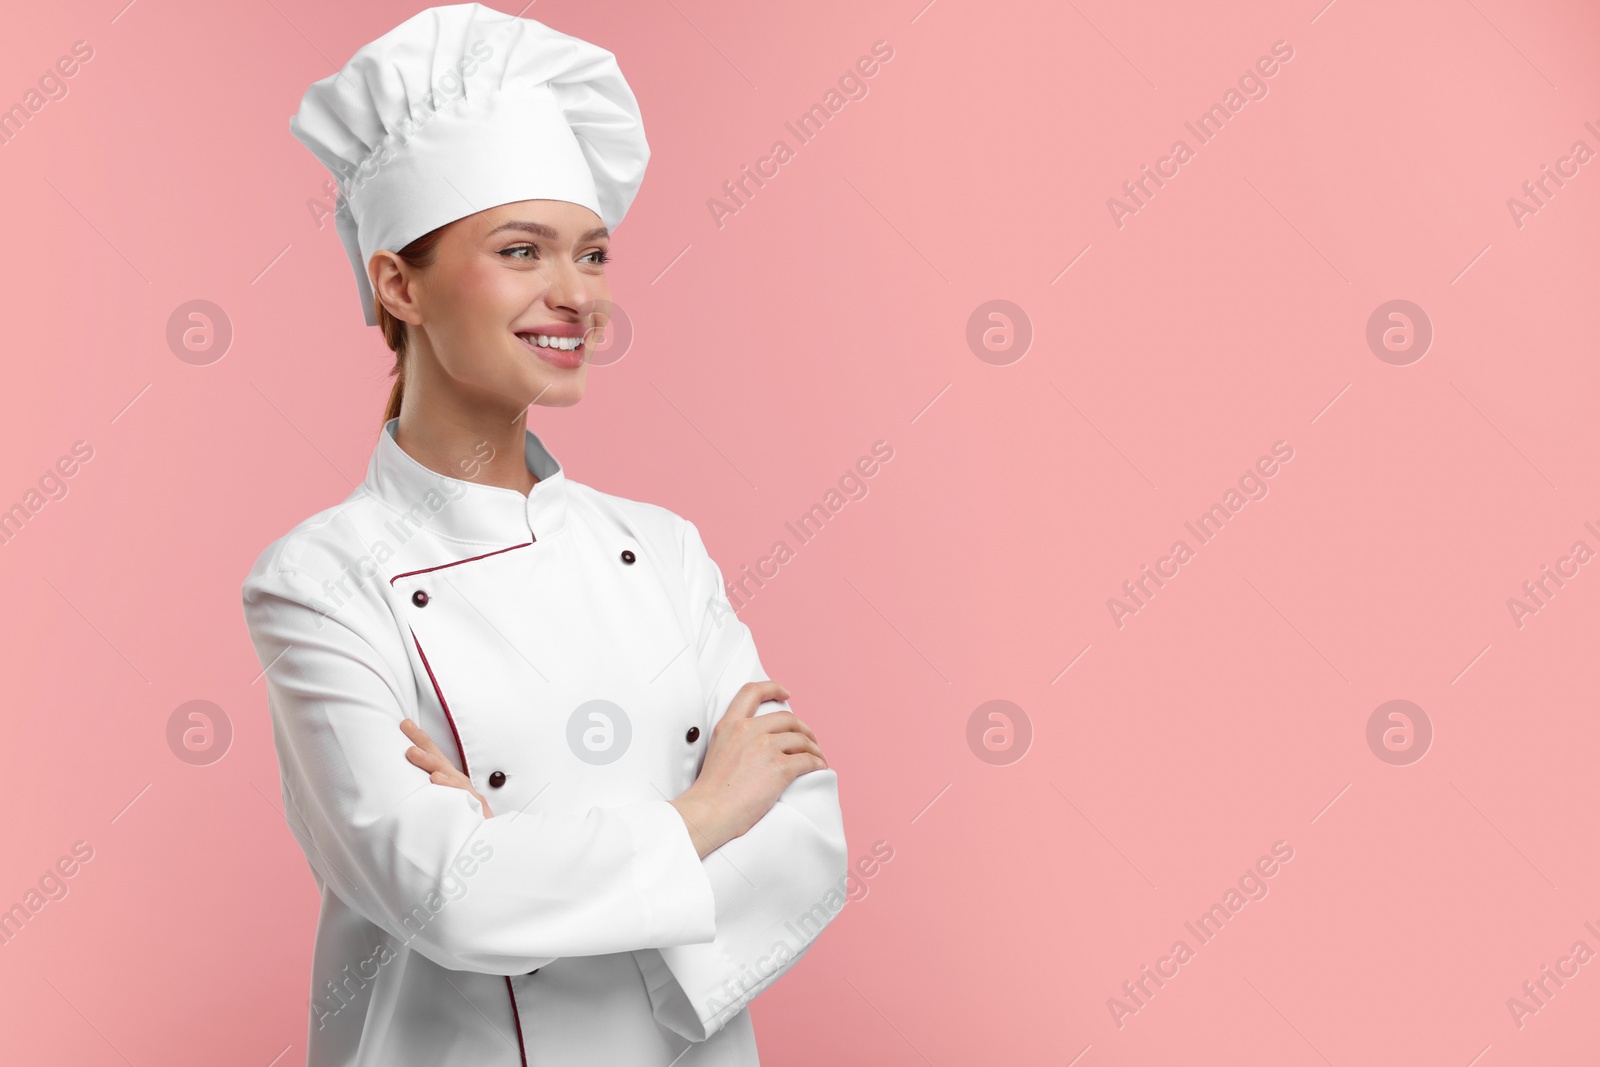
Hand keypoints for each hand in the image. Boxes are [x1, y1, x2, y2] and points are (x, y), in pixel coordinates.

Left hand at [401, 717, 493, 817]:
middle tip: (405, 728)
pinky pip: (461, 794)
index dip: (420, 739)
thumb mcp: (443, 807)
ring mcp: (467, 794)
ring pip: (448, 773)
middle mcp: (458, 783)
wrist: (486, 846)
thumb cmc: (462, 826)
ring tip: (412, 753)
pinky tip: (436, 779)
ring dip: (429, 762)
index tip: (405, 723)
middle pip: (439, 758)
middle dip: (422, 742)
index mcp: (449, 781)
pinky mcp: (475, 807)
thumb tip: (402, 791)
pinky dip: (448, 785)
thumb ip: (427, 798)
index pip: (434, 756)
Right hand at [669, 680, 827, 858]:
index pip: (752, 692)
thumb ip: (735, 739)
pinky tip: (819, 768)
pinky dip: (817, 763)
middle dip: (803, 728)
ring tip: (817, 758)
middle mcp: (749, 730)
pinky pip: (808, 760)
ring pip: (801, 740)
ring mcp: (765, 748)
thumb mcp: (717, 750)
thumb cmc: (711, 791)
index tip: (786, 694)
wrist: (710, 812)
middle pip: (787, 719)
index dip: (773, 688)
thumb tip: (757, 744)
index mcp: (730, 725)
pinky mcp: (780, 768)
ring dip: (813, 748)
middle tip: (809, 739)